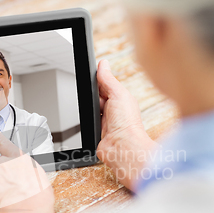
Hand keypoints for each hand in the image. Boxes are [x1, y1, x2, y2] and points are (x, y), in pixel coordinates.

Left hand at [0, 125, 54, 212]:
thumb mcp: (39, 178)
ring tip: (9, 201)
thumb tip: (22, 180)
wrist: (27, 208)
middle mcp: (2, 162)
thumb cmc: (37, 196)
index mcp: (18, 158)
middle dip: (3, 181)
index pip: (3, 143)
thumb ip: (26, 173)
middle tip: (13, 193)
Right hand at [97, 59, 157, 190]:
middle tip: (90, 95)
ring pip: (91, 110)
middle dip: (92, 95)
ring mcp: (105, 122)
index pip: (106, 85)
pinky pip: (88, 123)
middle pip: (96, 97)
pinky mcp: (97, 132)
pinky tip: (88, 119)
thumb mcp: (118, 94)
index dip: (98, 80)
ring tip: (92, 110)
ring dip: (89, 109)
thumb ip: (108, 80)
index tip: (90, 73)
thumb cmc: (128, 124)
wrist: (122, 148)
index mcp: (122, 100)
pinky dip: (86, 121)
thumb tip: (103, 64)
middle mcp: (114, 111)